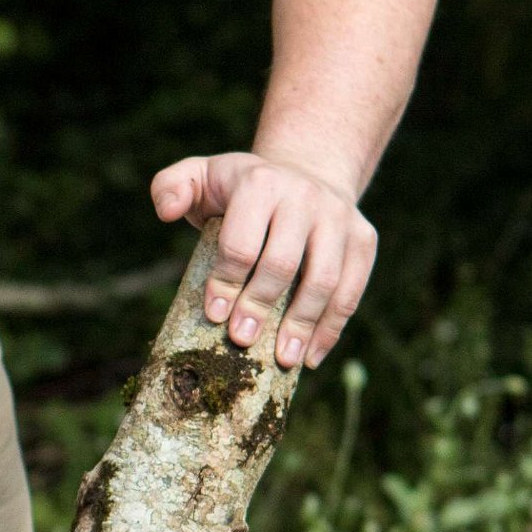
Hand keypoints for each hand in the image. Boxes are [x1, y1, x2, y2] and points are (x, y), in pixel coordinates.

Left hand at [150, 151, 377, 368]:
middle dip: (260, 307)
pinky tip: (311, 356)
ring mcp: (340, 217)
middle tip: (242, 341)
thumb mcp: (201, 176)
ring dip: (302, 326)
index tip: (215, 316)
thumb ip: (171, 186)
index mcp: (261, 182)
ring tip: (283, 360)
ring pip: (324, 280)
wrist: (305, 171)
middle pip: (283, 264)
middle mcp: (305, 196)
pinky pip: (351, 289)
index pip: (241, 243)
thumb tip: (167, 211)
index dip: (226, 282)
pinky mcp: (364, 239)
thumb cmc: (241, 189)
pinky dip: (332, 327)